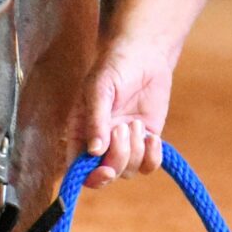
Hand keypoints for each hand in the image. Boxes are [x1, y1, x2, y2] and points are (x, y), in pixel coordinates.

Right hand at [74, 37, 173, 191]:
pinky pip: (148, 165)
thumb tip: (94, 152)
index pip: (79, 167)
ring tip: (136, 123)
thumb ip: (95, 120)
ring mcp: (124, 144)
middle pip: (106, 173)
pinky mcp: (146, 142)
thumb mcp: (100, 88)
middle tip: (124, 129)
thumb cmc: (115, 66)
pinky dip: (152, 156)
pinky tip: (152, 137)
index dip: (90, 176)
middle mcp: (101, 142)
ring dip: (135, 150)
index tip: (105, 169)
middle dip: (118, 158)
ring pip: (128, 171)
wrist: (145, 55)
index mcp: (80, 131)